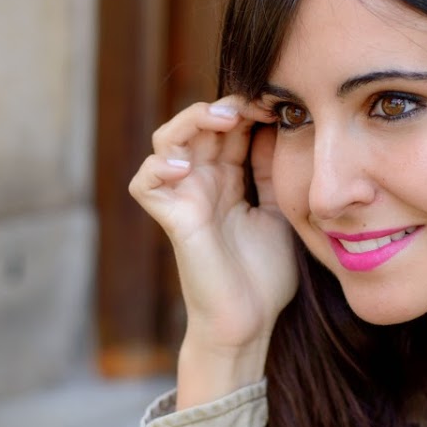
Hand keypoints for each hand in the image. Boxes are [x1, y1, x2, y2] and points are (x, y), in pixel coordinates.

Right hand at [128, 96, 296, 406]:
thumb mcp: (279, 210)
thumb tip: (281, 126)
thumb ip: (272, 171)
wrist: (250, 321)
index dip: (248, 108)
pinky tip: (187, 164)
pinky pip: (145, 182)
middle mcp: (202, 183)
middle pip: (199, 124)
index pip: (229, 128)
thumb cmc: (264, 275)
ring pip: (168, 140)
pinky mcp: (170, 219)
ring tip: (222, 119)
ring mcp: (183, 199)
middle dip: (225, 106)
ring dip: (191, 121)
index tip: (282, 104)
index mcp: (228, 180)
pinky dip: (159, 166)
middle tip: (255, 104)